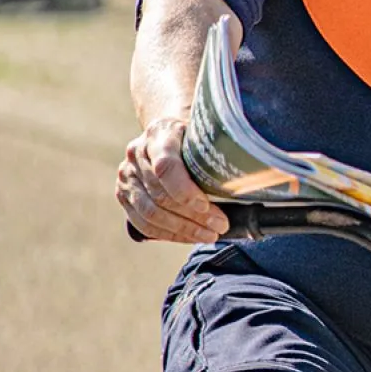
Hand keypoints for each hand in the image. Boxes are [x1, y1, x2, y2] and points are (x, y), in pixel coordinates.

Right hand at [116, 116, 229, 244]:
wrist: (167, 136)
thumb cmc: (192, 140)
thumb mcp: (203, 138)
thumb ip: (214, 156)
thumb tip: (246, 184)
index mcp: (158, 134)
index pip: (166, 167)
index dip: (186, 191)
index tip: (209, 206)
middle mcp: (136, 153)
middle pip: (161, 195)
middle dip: (193, 216)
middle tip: (221, 225)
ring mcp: (127, 175)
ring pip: (151, 213)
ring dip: (183, 229)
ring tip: (209, 235)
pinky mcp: (124, 195)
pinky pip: (143, 224)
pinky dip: (168, 235)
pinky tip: (189, 237)